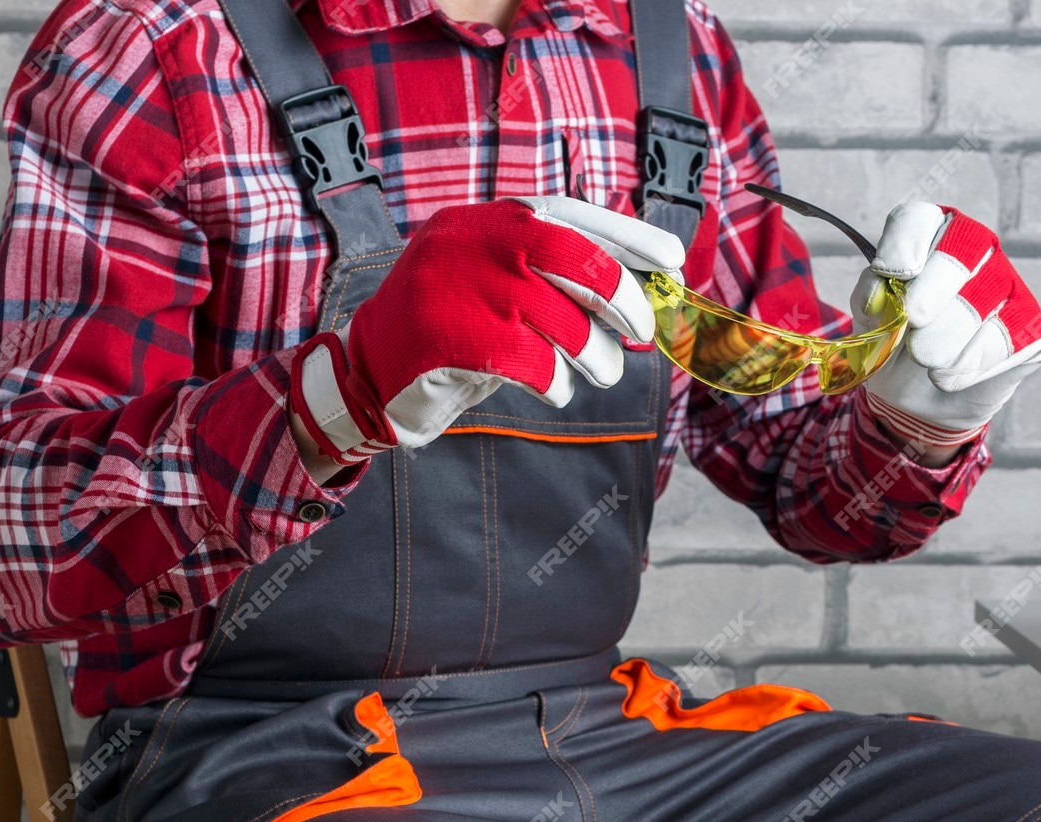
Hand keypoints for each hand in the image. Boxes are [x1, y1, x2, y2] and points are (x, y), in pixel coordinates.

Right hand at [292, 196, 684, 458]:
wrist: (367, 374)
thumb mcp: (497, 287)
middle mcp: (473, 242)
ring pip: (562, 320)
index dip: (628, 236)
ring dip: (594, 355)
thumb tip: (640, 294)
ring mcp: (461, 287)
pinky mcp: (456, 338)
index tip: (673, 259)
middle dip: (622, 297)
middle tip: (643, 331)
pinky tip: (554, 388)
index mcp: (487, 220)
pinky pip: (536, 363)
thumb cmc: (453, 334)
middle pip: (574, 259)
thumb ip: (553, 279)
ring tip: (598, 372)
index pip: (570, 215)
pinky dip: (558, 382)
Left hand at [854, 203, 1040, 448]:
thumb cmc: (893, 349)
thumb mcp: (869, 324)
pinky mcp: (1030, 325)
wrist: (916, 401)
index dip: (905, 244)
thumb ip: (869, 300)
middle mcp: (975, 250)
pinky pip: (1007, 337)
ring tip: (924, 360)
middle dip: (932, 289)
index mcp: (928, 238)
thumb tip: (878, 293)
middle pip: (963, 248)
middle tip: (913, 322)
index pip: (918, 219)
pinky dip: (969, 363)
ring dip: (946, 338)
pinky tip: (946, 375)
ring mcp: (1008, 284)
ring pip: (987, 296)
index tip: (891, 275)